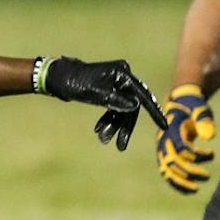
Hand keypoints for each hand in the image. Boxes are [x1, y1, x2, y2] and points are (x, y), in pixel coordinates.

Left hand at [39, 57, 163, 151]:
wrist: (56, 78)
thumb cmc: (73, 82)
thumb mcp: (93, 93)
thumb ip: (114, 100)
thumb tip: (134, 107)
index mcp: (122, 73)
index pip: (141, 96)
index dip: (153, 112)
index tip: (163, 126)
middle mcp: (122, 76)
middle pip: (131, 106)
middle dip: (124, 126)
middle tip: (120, 147)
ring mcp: (116, 83)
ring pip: (122, 109)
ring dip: (113, 125)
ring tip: (102, 139)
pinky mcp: (109, 89)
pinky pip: (114, 107)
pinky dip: (108, 119)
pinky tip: (99, 131)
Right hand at [154, 84, 216, 193]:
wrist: (179, 104)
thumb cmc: (192, 106)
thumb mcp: (200, 108)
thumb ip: (204, 120)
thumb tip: (209, 137)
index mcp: (171, 129)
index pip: (180, 149)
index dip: (196, 156)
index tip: (212, 154)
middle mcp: (164, 141)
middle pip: (172, 163)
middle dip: (190, 172)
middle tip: (207, 176)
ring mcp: (162, 149)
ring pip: (166, 171)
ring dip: (180, 182)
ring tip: (195, 189)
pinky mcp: (164, 155)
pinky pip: (167, 172)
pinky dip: (176, 183)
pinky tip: (189, 190)